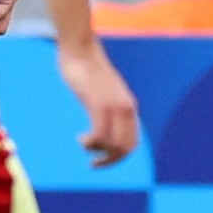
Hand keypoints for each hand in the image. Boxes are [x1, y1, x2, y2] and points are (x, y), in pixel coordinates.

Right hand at [56, 40, 139, 166]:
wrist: (80, 48)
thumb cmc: (86, 68)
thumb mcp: (102, 90)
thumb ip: (107, 103)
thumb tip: (102, 115)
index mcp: (129, 107)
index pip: (131, 144)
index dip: (118, 158)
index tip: (100, 160)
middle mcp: (126, 108)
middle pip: (125, 149)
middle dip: (109, 162)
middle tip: (92, 164)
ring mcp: (114, 107)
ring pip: (113, 146)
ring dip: (96, 152)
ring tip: (83, 143)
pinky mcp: (99, 104)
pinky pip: (100, 136)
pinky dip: (90, 144)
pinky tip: (81, 140)